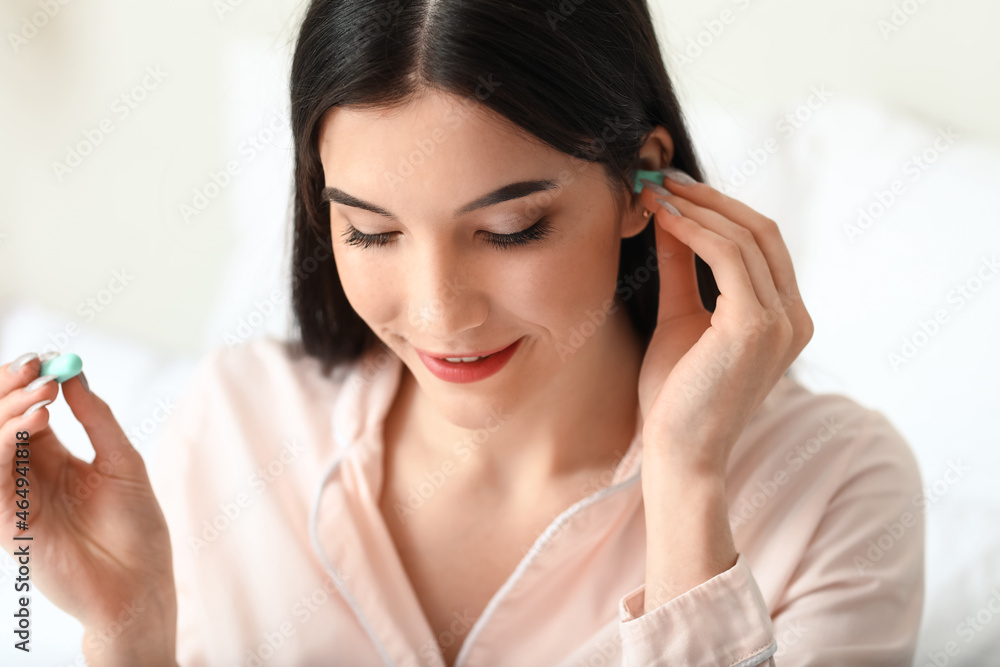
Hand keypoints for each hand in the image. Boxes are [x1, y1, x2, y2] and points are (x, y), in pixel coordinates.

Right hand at [0, 354, 176, 662]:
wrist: (139, 583)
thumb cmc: (137, 527)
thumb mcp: (122, 461)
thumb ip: (96, 418)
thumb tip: (75, 373)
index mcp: (53, 458)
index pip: (24, 411)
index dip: (27, 385)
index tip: (43, 359)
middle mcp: (28, 475)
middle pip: (1, 423)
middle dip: (11, 392)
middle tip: (35, 369)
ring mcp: (16, 498)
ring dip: (8, 414)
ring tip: (42, 397)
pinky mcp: (9, 523)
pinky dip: (6, 445)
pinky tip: (35, 425)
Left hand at [635, 171, 813, 476]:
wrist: (677, 454)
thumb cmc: (676, 397)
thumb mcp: (680, 317)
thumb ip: (683, 269)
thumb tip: (672, 218)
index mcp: (786, 319)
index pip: (763, 244)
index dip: (721, 209)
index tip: (676, 189)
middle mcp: (795, 319)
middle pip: (762, 231)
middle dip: (710, 199)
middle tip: (663, 179)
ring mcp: (782, 322)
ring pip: (747, 237)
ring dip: (699, 208)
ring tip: (656, 193)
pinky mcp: (756, 326)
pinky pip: (730, 257)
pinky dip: (696, 230)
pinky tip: (663, 218)